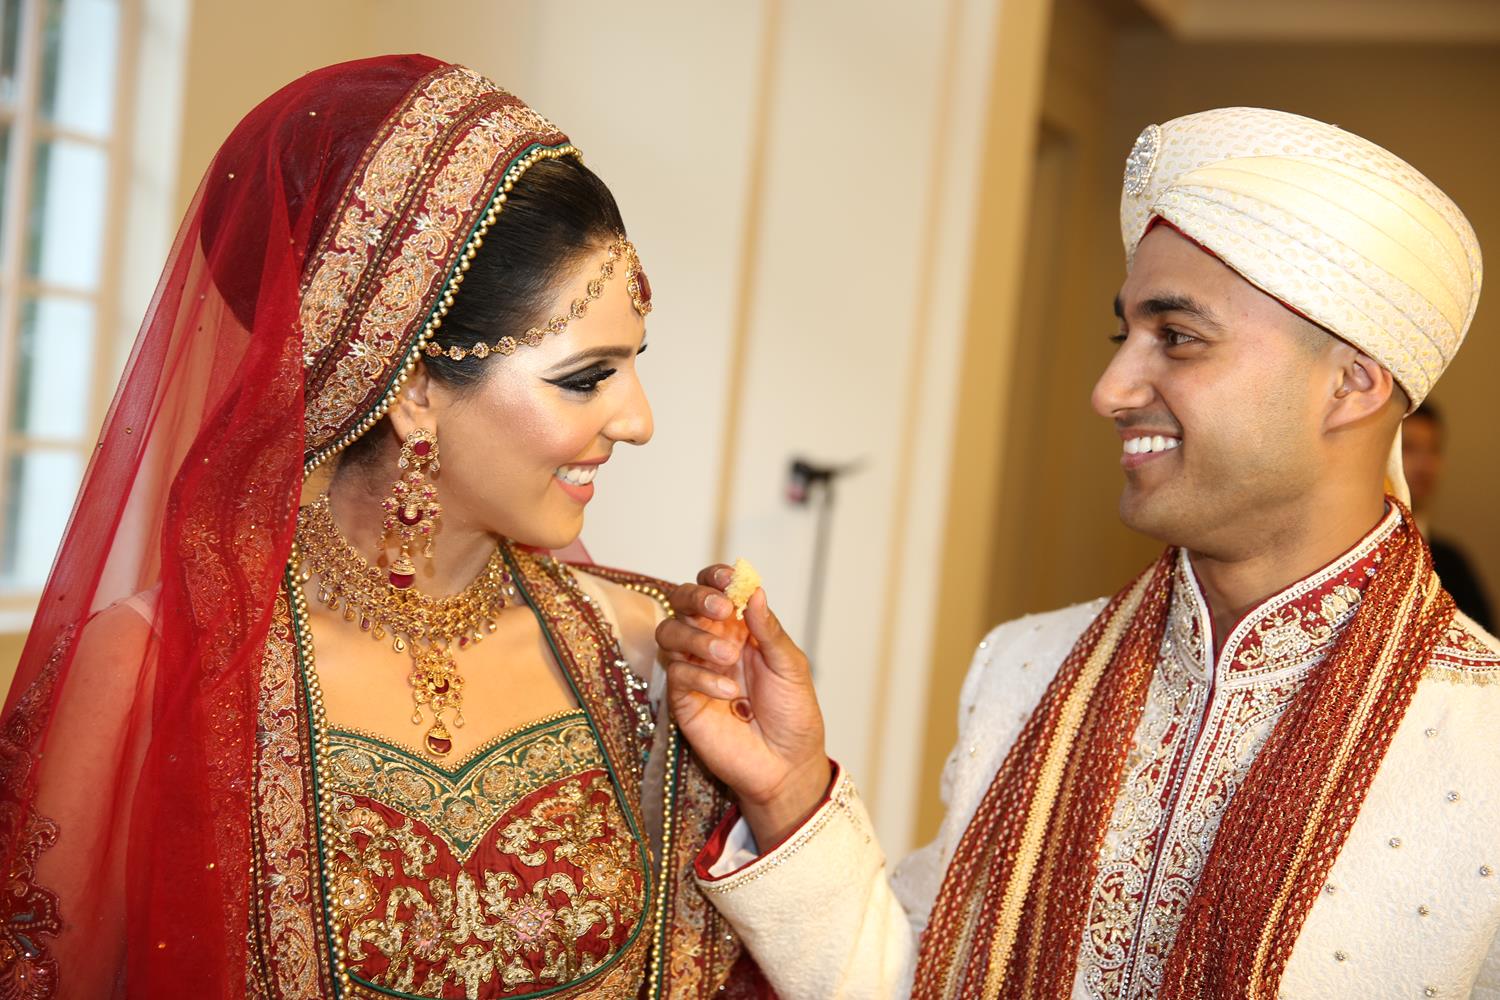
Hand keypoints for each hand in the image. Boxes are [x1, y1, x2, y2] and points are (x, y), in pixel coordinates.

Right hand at [656, 565, 831, 846]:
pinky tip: (730, 693)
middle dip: (696, 599)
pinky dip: (702, 678)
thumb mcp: (791, 667)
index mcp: (739, 627)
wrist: (787, 765)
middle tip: (721, 610)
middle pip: (681, 603)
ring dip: (696, 638)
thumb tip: (753, 591)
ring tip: (728, 656)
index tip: (728, 579)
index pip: (714, 590)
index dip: (715, 578)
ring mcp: (694, 670)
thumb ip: (769, 631)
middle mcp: (711, 642)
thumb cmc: (793, 714)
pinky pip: (678, 676)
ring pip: (669, 634)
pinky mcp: (683, 701)